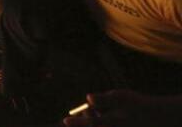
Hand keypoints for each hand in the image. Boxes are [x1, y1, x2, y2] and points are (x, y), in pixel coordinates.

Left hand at [63, 90, 180, 126]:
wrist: (155, 118)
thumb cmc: (136, 104)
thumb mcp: (121, 96)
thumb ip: (103, 99)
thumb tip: (88, 98)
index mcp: (113, 121)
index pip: (91, 123)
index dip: (77, 122)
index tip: (65, 120)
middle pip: (92, 126)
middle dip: (84, 119)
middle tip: (78, 116)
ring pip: (97, 125)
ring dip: (92, 121)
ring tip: (93, 114)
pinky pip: (103, 125)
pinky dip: (99, 122)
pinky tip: (101, 118)